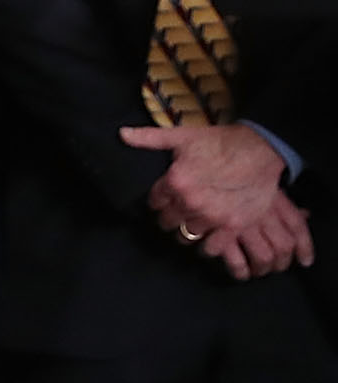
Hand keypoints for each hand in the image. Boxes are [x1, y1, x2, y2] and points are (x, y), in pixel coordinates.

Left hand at [123, 123, 313, 276]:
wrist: (260, 149)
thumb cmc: (220, 141)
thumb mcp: (181, 136)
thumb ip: (149, 138)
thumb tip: (122, 134)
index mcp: (174, 181)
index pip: (154, 202)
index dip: (159, 201)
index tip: (165, 201)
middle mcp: (190, 202)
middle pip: (168, 222)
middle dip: (170, 218)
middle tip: (178, 214)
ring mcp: (212, 216)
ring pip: (187, 235)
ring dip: (188, 231)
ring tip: (192, 225)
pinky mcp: (233, 226)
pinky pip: (212, 248)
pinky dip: (208, 246)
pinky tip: (208, 238)